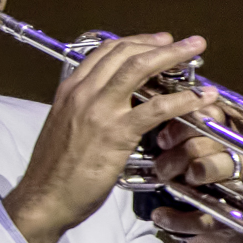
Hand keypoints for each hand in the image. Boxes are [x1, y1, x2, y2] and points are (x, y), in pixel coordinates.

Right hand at [7, 33, 213, 242]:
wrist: (43, 200)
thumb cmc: (53, 173)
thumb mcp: (64, 128)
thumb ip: (83, 111)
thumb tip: (107, 107)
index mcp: (69, 91)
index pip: (104, 52)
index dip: (135, 42)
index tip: (156, 42)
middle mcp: (82, 94)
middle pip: (125, 53)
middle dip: (159, 43)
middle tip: (184, 43)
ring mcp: (99, 111)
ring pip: (140, 68)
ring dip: (174, 55)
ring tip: (196, 51)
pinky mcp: (116, 133)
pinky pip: (156, 108)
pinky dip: (182, 99)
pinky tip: (200, 98)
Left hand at [146, 96, 242, 242]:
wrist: (211, 224)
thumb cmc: (189, 179)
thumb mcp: (181, 152)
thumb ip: (171, 131)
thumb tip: (142, 106)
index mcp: (224, 136)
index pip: (209, 115)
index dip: (182, 123)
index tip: (163, 137)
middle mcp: (235, 156)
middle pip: (206, 141)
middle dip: (178, 152)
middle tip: (161, 165)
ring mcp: (236, 187)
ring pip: (214, 168)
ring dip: (184, 176)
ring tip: (166, 182)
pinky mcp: (228, 219)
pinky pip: (203, 215)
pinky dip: (176, 217)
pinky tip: (159, 215)